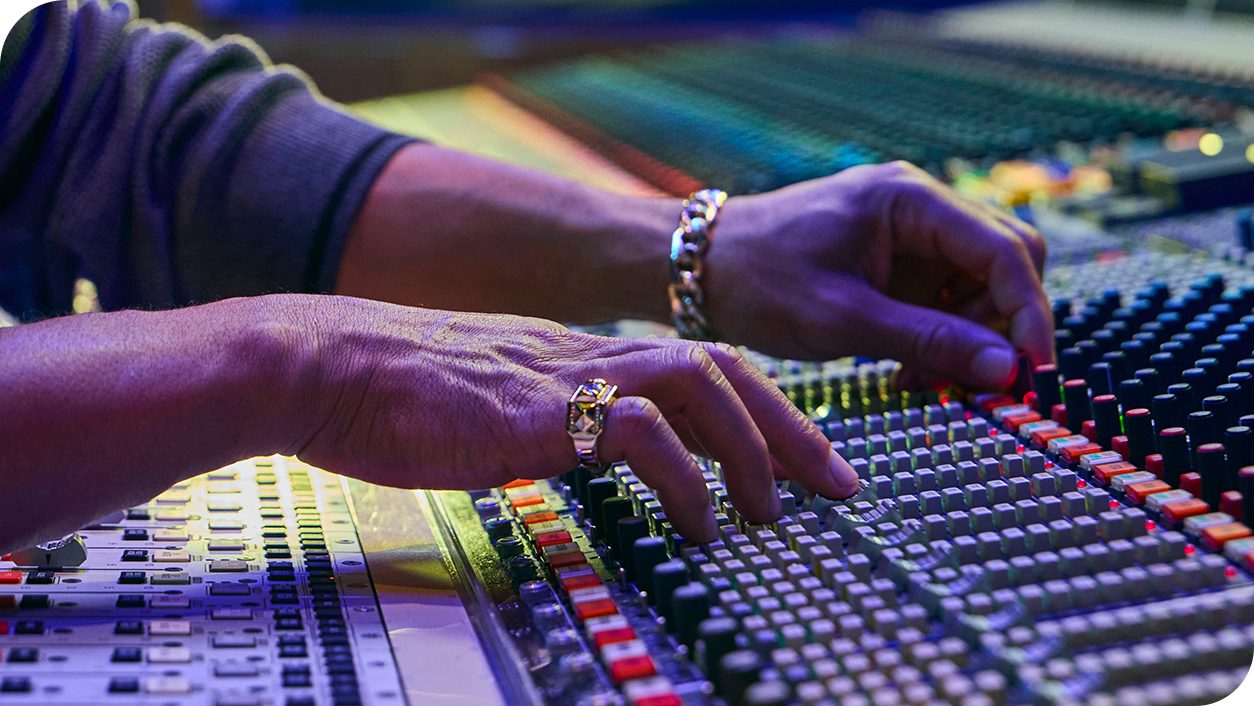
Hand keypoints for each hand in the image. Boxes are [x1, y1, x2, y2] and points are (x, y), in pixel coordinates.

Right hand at [283, 296, 857, 541]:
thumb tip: (588, 454)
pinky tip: (698, 521)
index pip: (695, 365)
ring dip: (753, 448)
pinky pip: (641, 431)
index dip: (759, 409)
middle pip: (722, 367)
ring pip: (700, 383)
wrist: (322, 364)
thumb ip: (548, 424)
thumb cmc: (388, 395)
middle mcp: (586, 356)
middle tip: (838, 483)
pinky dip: (686, 476)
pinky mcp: (539, 409)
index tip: (797, 457)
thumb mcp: (490, 408)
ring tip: (776, 509)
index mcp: (579, 357)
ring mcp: (566, 376)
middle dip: (792, 427)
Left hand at [704, 161, 1053, 387]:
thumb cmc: (759, 281)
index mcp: (909, 199)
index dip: (1028, 316)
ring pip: (979, 284)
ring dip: (968, 337)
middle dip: (1000, 326)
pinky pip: (943, 297)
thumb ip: (927, 340)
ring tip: (927, 379)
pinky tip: (911, 369)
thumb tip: (1006, 370)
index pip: (1005, 250)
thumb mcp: (843, 318)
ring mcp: (908, 232)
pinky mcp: (894, 260)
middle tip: (978, 381)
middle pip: (1005, 262)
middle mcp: (918, 206)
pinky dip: (940, 336)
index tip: (1028, 375)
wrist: (700, 269)